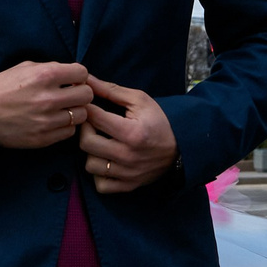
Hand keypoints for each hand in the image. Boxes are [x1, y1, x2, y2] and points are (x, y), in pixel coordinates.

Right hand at [0, 61, 95, 149]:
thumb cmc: (3, 87)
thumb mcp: (26, 68)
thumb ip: (52, 68)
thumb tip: (74, 75)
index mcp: (45, 75)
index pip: (82, 73)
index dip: (78, 76)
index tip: (72, 81)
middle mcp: (48, 98)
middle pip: (87, 94)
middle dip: (80, 93)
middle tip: (70, 95)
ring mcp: (46, 120)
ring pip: (81, 115)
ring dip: (74, 111)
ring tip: (62, 109)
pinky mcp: (43, 138)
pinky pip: (69, 132)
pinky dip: (65, 126)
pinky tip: (53, 121)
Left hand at [78, 76, 178, 194]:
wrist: (182, 148)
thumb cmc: (159, 121)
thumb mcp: (140, 100)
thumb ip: (111, 90)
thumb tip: (86, 80)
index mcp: (132, 132)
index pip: (94, 118)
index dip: (86, 108)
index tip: (87, 106)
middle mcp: (128, 155)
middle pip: (86, 143)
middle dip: (84, 130)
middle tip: (91, 124)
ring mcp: (128, 173)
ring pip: (90, 166)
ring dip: (91, 153)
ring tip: (99, 143)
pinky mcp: (128, 186)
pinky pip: (101, 185)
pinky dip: (99, 175)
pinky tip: (105, 162)